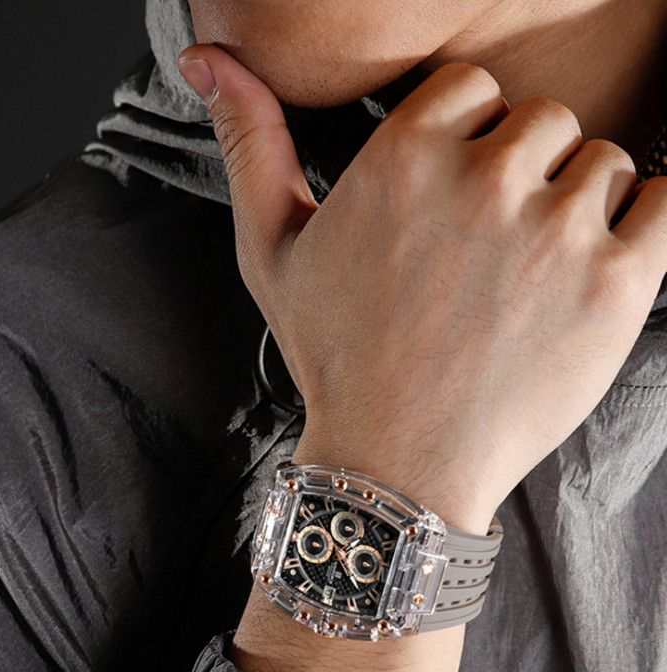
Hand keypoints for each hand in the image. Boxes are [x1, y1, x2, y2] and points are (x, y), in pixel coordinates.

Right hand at [178, 47, 666, 535]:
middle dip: (522, 172)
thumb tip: (206, 55)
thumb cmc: (333, 359)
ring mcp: (557, 231)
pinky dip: (642, 227)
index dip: (467, 140)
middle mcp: (485, 180)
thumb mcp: (271, 251)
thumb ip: (249, 142)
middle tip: (489, 248)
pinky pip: (664, 205)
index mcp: (405, 157)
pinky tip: (590, 271)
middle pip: (543, 121)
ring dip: (575, 206)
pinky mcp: (617, 284)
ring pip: (603, 163)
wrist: (395, 460)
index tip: (454, 196)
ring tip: (528, 278)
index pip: (472, 89)